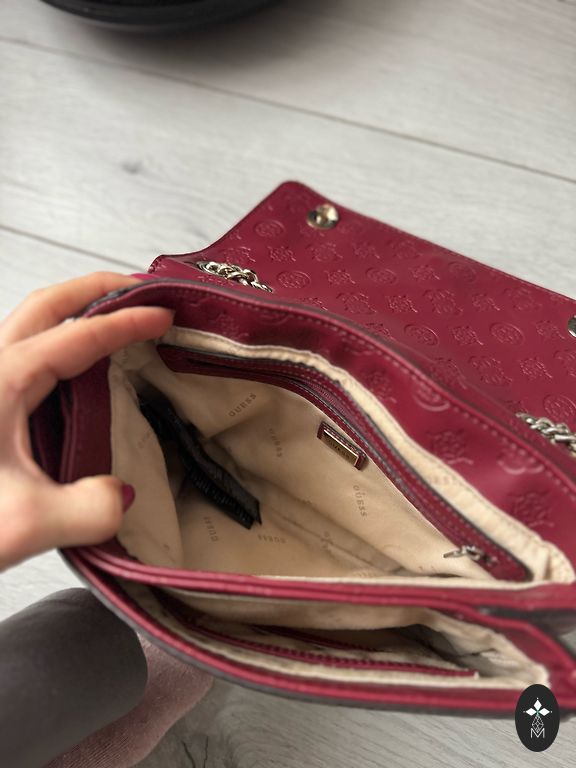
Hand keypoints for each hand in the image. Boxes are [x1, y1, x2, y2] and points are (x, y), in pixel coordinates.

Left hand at [0, 272, 172, 570]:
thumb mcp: (23, 525)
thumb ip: (89, 509)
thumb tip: (120, 495)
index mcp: (1, 381)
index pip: (79, 335)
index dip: (128, 320)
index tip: (164, 315)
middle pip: (47, 304)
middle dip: (99, 287)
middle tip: (141, 288)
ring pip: (30, 323)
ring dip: (75, 309)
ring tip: (114, 317)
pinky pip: (23, 352)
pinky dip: (59, 340)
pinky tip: (77, 368)